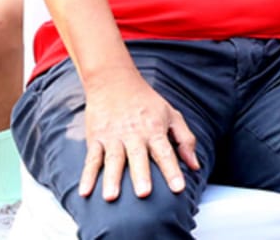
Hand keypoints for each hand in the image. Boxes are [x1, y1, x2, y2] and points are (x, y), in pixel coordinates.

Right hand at [80, 67, 198, 200]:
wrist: (114, 82)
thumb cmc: (147, 102)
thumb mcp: (171, 115)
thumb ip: (185, 140)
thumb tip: (195, 166)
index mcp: (155, 129)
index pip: (166, 152)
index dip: (173, 170)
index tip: (179, 188)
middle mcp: (135, 134)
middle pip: (138, 157)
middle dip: (141, 175)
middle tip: (144, 194)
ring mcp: (114, 136)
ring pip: (113, 160)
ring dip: (112, 179)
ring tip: (111, 197)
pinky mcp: (96, 138)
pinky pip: (91, 159)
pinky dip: (87, 175)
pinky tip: (84, 191)